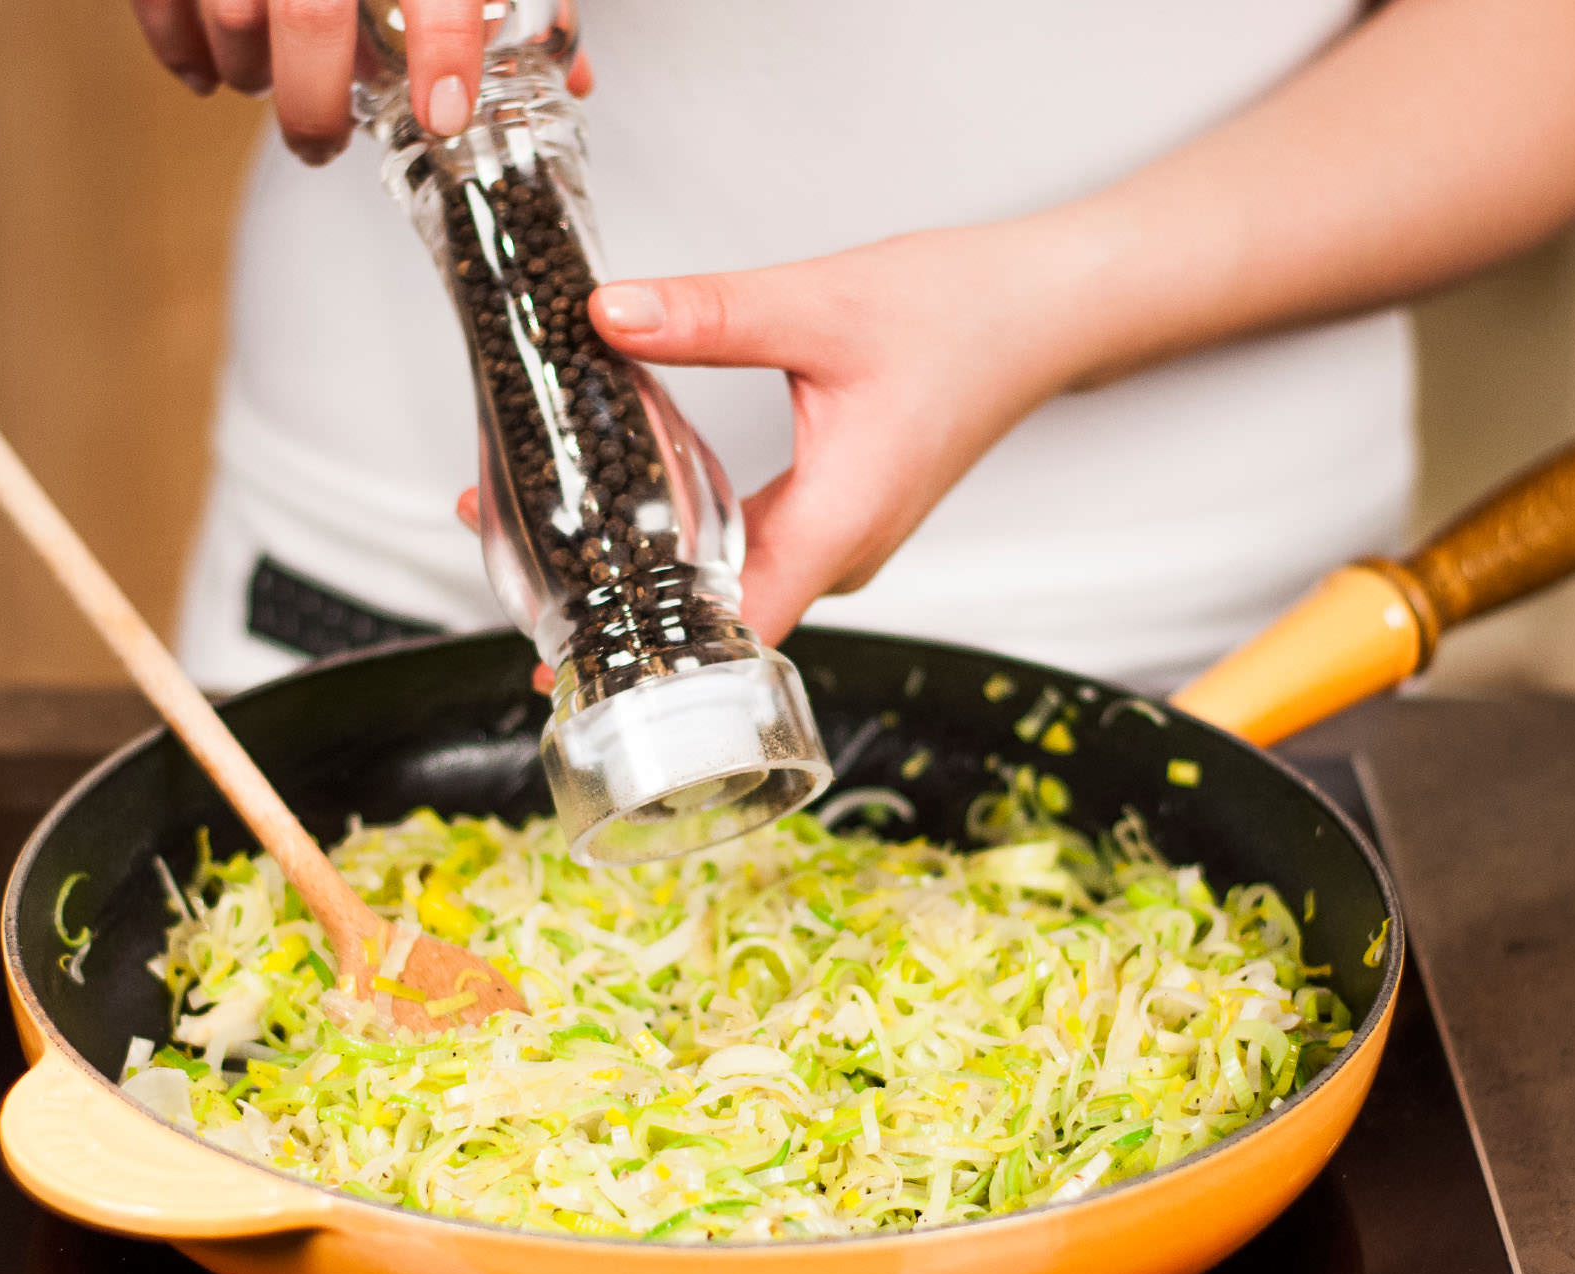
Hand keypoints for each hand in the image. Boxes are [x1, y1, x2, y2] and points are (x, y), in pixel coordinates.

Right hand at [129, 0, 590, 165]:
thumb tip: (564, 79)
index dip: (443, 52)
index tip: (442, 115)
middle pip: (312, 15)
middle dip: (313, 104)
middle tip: (322, 145)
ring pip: (231, 9)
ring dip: (248, 72)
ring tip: (270, 89)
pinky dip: (179, 42)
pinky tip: (206, 69)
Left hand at [585, 225, 1078, 647]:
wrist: (1043, 314)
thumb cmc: (962, 316)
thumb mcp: (821, 305)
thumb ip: (710, 314)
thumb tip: (606, 314)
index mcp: (840, 526)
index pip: (737, 634)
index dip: (655, 657)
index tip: (575, 666)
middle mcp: (841, 554)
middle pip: (721, 625)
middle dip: (628, 620)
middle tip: (531, 605)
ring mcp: (840, 542)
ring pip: (733, 591)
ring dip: (654, 584)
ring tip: (558, 567)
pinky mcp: (836, 518)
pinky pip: (751, 556)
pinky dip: (690, 549)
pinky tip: (634, 521)